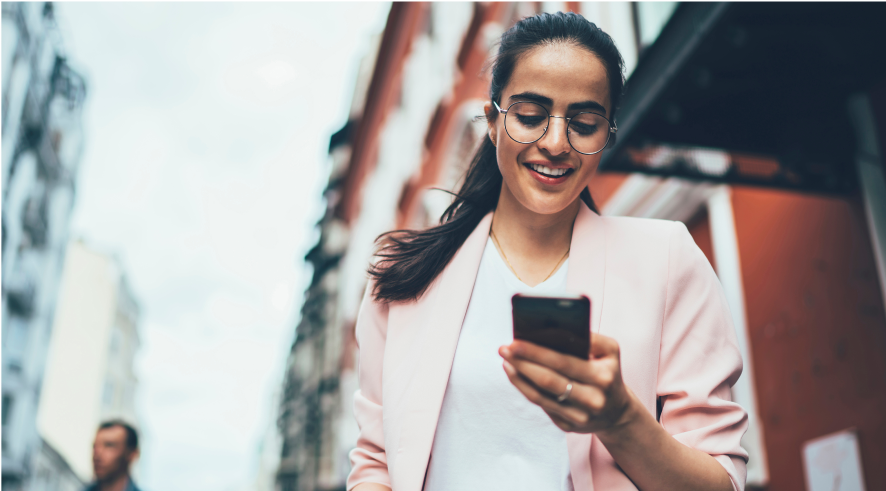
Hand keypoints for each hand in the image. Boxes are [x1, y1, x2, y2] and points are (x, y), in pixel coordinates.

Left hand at [499, 333, 635, 433]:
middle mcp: (593, 399)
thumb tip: (552, 330)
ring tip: (506, 360)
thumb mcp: (609, 351)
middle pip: (548, 380)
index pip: (563, 362)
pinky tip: (515, 374)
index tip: (515, 341)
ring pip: (540, 396)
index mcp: (602, 376)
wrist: (617, 412)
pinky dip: (525, 389)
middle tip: (504, 349)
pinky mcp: (569, 427)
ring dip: (518, 377)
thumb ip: (589, 338)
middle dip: (522, 362)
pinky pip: (541, 406)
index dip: (536, 352)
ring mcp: (580, 417)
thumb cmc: (607, 371)